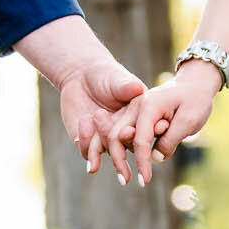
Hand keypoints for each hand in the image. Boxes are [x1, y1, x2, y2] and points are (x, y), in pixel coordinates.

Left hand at [62, 55, 144, 183]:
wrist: (80, 77)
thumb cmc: (105, 75)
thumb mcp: (117, 79)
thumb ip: (126, 86)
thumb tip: (137, 88)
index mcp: (138, 119)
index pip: (147, 132)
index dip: (148, 133)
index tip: (145, 129)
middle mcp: (125, 133)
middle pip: (129, 148)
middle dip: (126, 146)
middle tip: (124, 132)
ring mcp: (107, 141)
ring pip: (108, 153)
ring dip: (102, 146)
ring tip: (95, 116)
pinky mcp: (89, 142)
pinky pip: (88, 152)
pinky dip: (85, 142)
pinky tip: (83, 123)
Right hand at [124, 63, 222, 184]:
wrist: (194, 84)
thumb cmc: (195, 100)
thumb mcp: (189, 120)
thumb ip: (171, 139)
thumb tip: (155, 158)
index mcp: (148, 105)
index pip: (140, 139)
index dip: (142, 162)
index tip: (145, 181)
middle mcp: (135, 105)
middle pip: (116, 135)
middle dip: (118, 161)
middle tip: (125, 181)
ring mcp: (132, 109)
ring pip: (114, 133)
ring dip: (114, 155)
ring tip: (122, 176)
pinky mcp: (134, 115)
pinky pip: (120, 131)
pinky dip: (117, 147)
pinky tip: (121, 163)